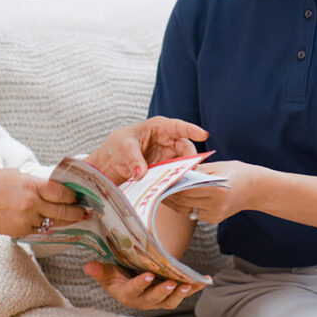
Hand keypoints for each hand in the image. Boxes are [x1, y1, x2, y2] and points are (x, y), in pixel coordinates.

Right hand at [0, 169, 84, 236]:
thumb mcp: (12, 175)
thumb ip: (33, 181)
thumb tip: (49, 185)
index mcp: (30, 186)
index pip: (61, 192)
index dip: (73, 195)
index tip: (80, 194)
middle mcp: (31, 205)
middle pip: (64, 211)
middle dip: (77, 211)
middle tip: (86, 210)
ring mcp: (26, 220)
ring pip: (55, 222)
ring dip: (65, 220)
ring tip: (75, 216)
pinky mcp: (21, 232)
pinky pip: (41, 229)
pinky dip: (49, 225)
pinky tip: (54, 221)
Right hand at [83, 262, 203, 310]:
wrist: (128, 279)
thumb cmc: (116, 275)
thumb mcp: (106, 272)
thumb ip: (99, 271)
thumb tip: (86, 266)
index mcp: (127, 294)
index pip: (133, 291)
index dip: (141, 284)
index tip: (149, 275)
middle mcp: (143, 301)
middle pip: (154, 299)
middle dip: (163, 292)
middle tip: (172, 284)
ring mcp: (158, 299)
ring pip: (170, 300)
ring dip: (180, 293)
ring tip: (188, 284)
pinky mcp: (169, 295)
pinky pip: (183, 293)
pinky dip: (194, 287)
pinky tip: (204, 280)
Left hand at [86, 116, 207, 184]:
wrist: (112, 161)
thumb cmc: (119, 144)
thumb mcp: (123, 147)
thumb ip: (133, 158)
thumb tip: (141, 173)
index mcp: (159, 127)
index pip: (178, 127)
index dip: (191, 130)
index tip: (203, 135)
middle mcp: (168, 141)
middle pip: (186, 149)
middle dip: (190, 159)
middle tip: (190, 171)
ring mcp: (169, 157)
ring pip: (184, 164)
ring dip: (184, 173)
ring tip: (181, 183)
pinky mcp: (166, 171)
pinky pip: (175, 176)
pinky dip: (175, 182)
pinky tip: (173, 189)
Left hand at [163, 160, 258, 223]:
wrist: (256, 189)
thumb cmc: (236, 172)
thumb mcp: (216, 167)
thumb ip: (195, 171)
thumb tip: (175, 172)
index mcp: (217, 190)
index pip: (186, 189)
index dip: (170, 185)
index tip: (159, 179)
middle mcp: (216, 206)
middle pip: (183, 200)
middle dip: (167, 193)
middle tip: (153, 185)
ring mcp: (215, 215)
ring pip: (184, 209)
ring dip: (171, 201)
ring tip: (159, 192)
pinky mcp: (213, 220)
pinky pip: (191, 213)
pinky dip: (181, 205)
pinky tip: (173, 198)